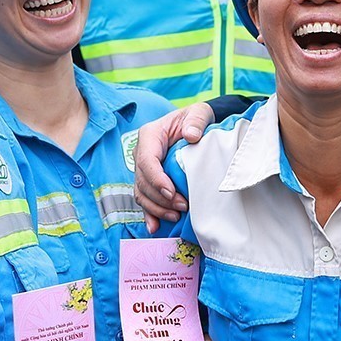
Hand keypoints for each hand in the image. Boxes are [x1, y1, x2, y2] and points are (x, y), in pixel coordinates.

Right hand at [134, 104, 213, 229]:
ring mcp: (144, 168)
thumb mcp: (198, 113)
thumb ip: (196, 121)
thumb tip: (191, 136)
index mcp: (150, 136)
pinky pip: (145, 199)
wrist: (196, 125)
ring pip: (142, 193)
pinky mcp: (150, 181)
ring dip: (157, 208)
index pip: (146, 160)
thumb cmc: (195, 118)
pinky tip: (154, 227)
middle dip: (161, 198)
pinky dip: (149, 214)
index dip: (156, 179)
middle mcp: (142, 153)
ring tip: (176, 216)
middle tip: (182, 206)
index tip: (172, 192)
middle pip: (143, 181)